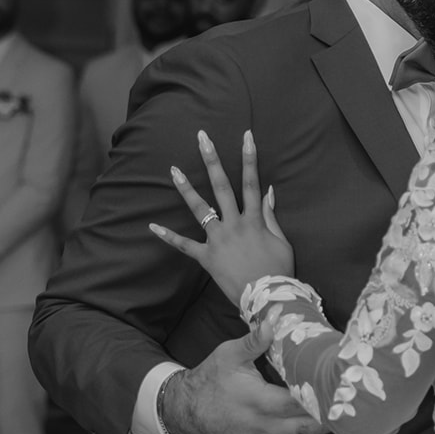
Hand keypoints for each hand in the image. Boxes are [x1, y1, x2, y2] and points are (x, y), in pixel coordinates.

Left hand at [150, 129, 294, 305]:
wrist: (267, 297)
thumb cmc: (278, 270)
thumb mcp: (282, 241)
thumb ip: (272, 216)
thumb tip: (269, 191)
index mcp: (254, 219)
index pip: (252, 181)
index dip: (250, 157)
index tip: (246, 136)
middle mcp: (234, 223)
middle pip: (222, 186)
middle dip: (212, 160)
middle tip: (202, 138)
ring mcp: (218, 239)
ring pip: (200, 209)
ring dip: (186, 189)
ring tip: (173, 170)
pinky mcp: (206, 257)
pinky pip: (184, 245)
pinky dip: (168, 236)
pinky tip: (152, 226)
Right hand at [162, 319, 327, 433]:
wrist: (187, 411)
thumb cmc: (211, 379)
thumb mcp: (230, 354)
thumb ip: (256, 339)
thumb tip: (277, 315)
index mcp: (261, 401)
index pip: (303, 402)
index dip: (322, 395)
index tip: (336, 384)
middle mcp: (265, 427)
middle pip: (311, 426)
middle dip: (328, 414)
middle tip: (342, 398)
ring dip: (321, 427)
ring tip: (333, 410)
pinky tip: (315, 424)